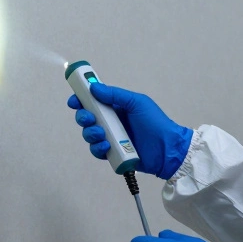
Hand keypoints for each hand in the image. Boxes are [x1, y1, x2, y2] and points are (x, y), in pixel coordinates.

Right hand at [67, 83, 193, 178]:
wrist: (168, 148)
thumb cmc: (155, 122)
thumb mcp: (136, 103)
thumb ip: (115, 95)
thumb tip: (93, 87)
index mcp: (115, 108)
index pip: (92, 102)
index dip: (80, 100)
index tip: (74, 101)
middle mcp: (110, 122)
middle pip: (86, 118)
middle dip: (83, 117)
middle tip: (90, 118)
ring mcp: (110, 138)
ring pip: (89, 135)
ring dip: (90, 133)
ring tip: (102, 134)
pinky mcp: (112, 153)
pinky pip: (96, 151)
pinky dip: (98, 148)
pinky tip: (106, 146)